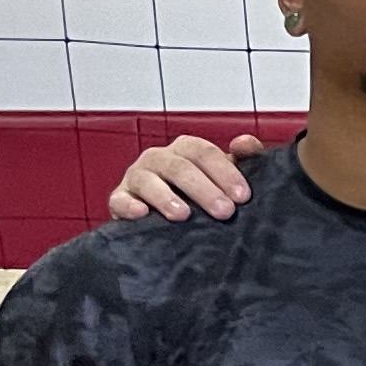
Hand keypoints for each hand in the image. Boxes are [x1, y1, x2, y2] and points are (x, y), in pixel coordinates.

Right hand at [105, 134, 263, 222]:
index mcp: (185, 150)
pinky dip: (129, 206)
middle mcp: (159, 159)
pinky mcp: (120, 200)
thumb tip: (246, 144)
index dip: (225, 172)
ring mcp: (137, 178)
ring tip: (183, 215)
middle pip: (179, 167)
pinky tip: (142, 214)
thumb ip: (242, 159)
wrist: (165, 221)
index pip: (204, 153)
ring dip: (166, 197)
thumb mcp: (223, 177)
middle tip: (225, 211)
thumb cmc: (199, 196)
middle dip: (204, 190)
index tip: (243, 196)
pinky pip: (119, 200)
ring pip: (148, 181)